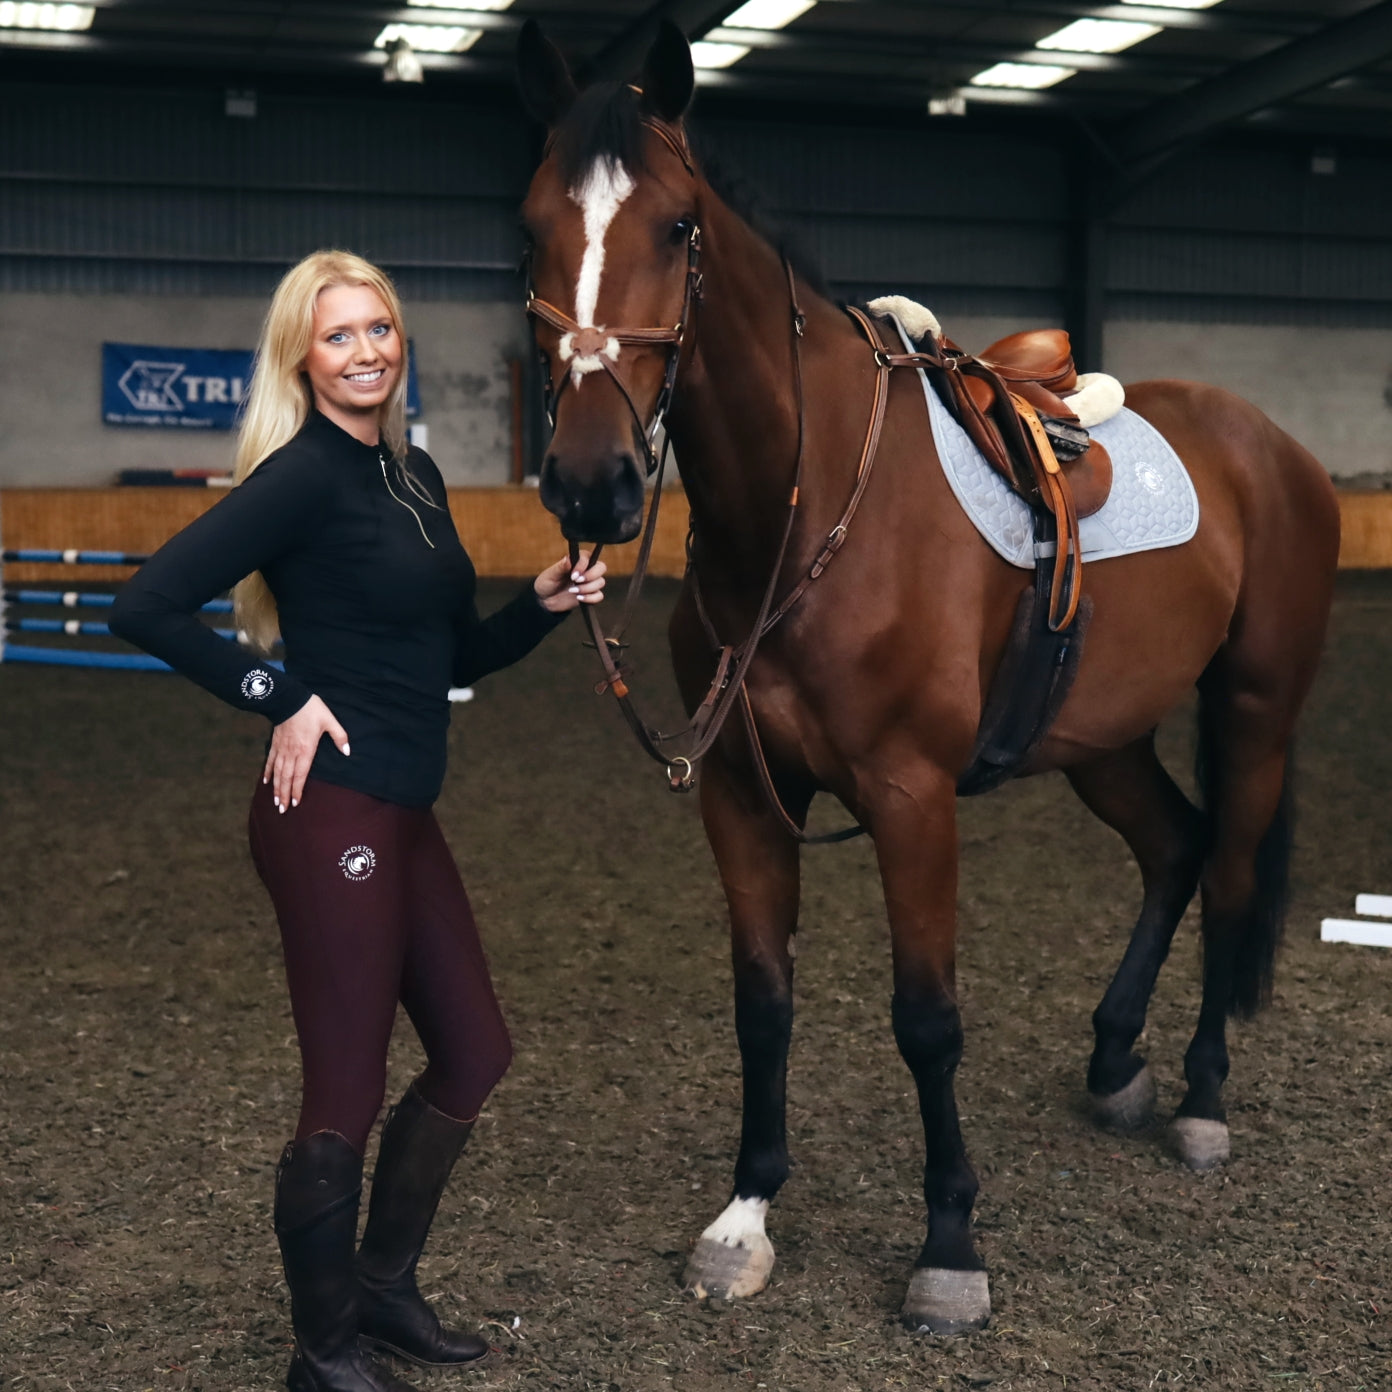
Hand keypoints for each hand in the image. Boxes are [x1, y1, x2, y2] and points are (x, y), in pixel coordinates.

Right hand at [263, 694, 348, 812]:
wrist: (289, 698)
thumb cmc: (311, 710)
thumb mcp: (330, 721)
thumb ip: (339, 737)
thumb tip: (347, 752)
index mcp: (306, 750)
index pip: (301, 775)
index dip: (298, 790)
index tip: (296, 803)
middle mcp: (292, 753)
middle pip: (287, 778)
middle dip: (285, 794)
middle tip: (283, 810)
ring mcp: (282, 749)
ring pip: (277, 773)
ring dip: (276, 788)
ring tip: (275, 802)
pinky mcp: (275, 743)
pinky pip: (270, 761)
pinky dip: (268, 772)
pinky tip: (266, 782)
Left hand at [535, 550, 606, 612]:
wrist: (546, 600)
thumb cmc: (547, 583)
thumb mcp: (551, 574)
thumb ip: (561, 567)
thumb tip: (569, 559)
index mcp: (577, 560)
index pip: (588, 557)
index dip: (583, 566)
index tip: (572, 575)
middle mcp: (587, 569)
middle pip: (601, 567)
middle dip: (591, 575)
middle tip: (576, 581)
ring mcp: (590, 582)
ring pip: (601, 582)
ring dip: (588, 588)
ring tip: (573, 591)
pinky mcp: (590, 595)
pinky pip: (599, 596)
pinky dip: (590, 598)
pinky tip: (579, 598)